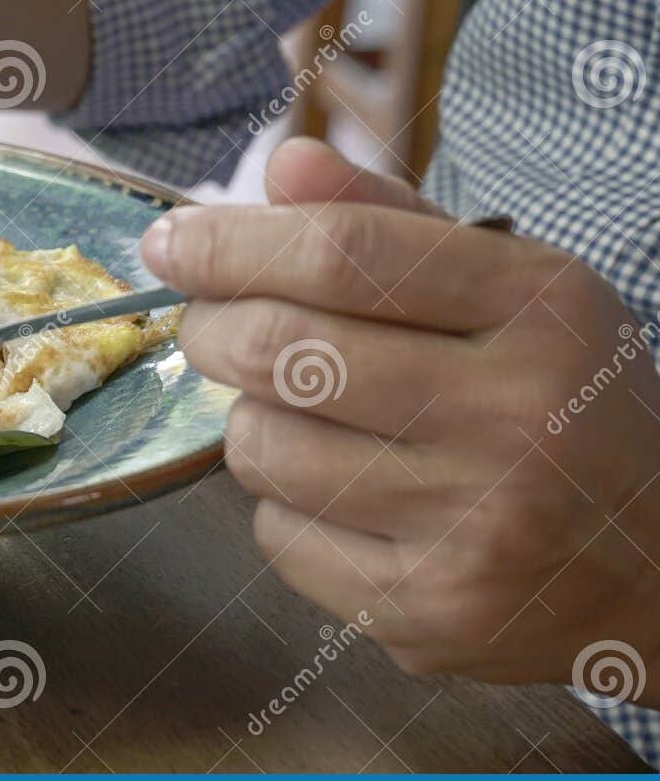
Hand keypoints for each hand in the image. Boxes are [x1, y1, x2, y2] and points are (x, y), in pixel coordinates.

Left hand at [141, 138, 659, 705]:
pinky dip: (277, 501)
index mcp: (539, 310)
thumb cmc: (560, 400)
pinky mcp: (424, 613)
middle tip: (207, 324)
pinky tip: (334, 488)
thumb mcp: (512, 288)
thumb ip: (391, 220)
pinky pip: (276, 534)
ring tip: (294, 409)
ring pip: (263, 445)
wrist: (657, 566)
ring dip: (247, 416)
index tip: (168, 240)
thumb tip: (282, 166)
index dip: (231, 242)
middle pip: (283, 348)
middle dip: (211, 325)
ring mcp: (471, 527)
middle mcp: (513, 417)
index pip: (343, 254)